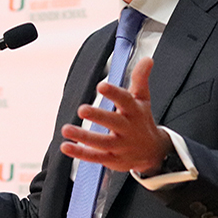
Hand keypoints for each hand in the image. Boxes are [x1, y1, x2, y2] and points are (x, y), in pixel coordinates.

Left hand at [60, 57, 170, 174]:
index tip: (101, 86)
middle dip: (98, 116)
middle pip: (113, 122)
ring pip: (101, 142)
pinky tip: (65, 146)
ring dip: (83, 137)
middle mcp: (128, 129)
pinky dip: (80, 153)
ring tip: (65, 129)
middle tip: (81, 109)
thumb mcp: (143, 99)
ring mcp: (120, 146)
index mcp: (134, 111)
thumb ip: (140, 79)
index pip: (125, 100)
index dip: (114, 93)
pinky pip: (95, 157)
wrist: (153, 152)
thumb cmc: (142, 120)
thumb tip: (148, 59)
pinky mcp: (112, 159)